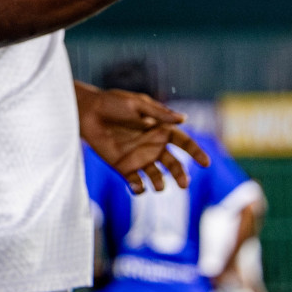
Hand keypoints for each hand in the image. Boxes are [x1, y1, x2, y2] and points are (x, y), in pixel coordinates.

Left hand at [77, 83, 210, 194]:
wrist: (86, 112)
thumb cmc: (111, 103)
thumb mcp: (136, 104)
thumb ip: (159, 113)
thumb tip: (184, 119)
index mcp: (160, 130)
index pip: (184, 143)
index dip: (196, 152)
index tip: (205, 163)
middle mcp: (153, 146)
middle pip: (174, 165)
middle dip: (181, 175)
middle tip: (184, 183)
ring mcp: (139, 158)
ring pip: (158, 178)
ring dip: (160, 184)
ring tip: (158, 185)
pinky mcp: (124, 167)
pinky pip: (136, 184)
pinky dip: (139, 188)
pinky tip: (136, 184)